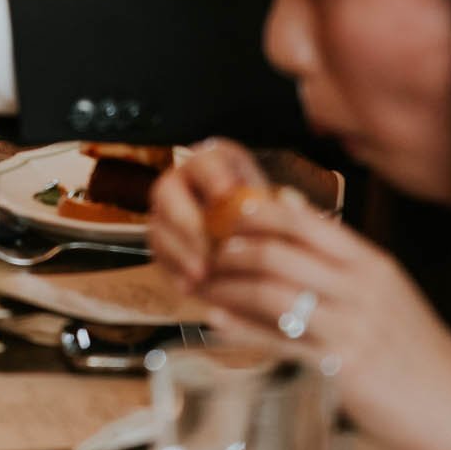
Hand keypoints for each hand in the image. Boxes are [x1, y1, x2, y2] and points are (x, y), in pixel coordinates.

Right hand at [147, 138, 272, 287]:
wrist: (252, 249)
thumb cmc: (268, 222)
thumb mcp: (278, 208)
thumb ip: (285, 205)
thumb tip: (291, 199)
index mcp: (211, 163)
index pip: (204, 161)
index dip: (211, 175)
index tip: (226, 194)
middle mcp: (181, 182)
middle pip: (167, 191)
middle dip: (185, 220)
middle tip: (207, 246)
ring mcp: (166, 213)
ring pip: (159, 227)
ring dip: (179, 252)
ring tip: (201, 274)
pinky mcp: (162, 243)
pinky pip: (159, 255)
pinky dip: (175, 272)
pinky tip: (192, 288)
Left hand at [196, 194, 450, 449]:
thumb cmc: (420, 354)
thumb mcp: (389, 292)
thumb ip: (340, 254)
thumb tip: (290, 203)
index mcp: (374, 264)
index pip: (303, 221)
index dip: (255, 214)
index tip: (224, 216)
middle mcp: (362, 289)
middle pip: (278, 253)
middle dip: (229, 251)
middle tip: (203, 255)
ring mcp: (352, 328)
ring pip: (270, 293)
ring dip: (227, 288)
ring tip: (204, 287)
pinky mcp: (340, 369)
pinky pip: (277, 341)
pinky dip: (240, 328)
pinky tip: (217, 321)